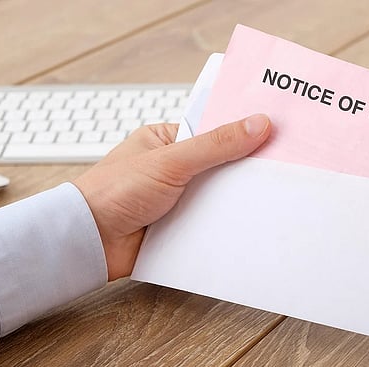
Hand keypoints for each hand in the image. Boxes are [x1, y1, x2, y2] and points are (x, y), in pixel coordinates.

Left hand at [73, 114, 270, 279]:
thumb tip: (257, 124)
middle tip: (280, 169)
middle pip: (220, 166)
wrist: (88, 241)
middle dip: (243, 171)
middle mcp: (174, 169)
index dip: (243, 132)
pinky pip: (210, 222)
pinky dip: (224, 224)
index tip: (275, 134)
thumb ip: (216, 144)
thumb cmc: (114, 191)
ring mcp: (177, 199)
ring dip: (234, 200)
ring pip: (217, 196)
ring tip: (271, 198)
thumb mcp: (171, 160)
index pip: (214, 131)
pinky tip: (247, 225)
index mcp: (168, 141)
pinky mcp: (179, 227)